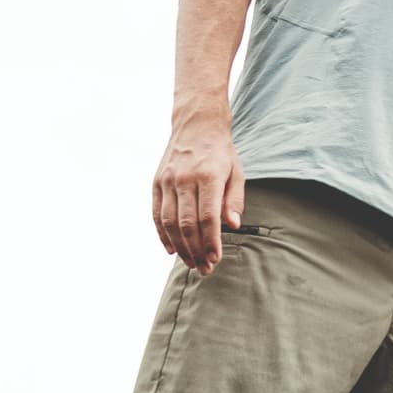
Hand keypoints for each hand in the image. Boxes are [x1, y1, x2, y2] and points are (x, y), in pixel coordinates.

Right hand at [153, 123, 244, 272]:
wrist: (196, 124)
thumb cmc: (220, 151)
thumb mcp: (236, 172)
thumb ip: (235, 200)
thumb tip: (233, 226)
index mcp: (208, 176)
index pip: (208, 217)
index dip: (211, 242)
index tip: (215, 259)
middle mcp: (185, 179)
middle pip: (188, 224)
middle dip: (196, 251)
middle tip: (204, 268)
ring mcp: (167, 181)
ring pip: (170, 222)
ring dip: (180, 247)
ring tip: (190, 263)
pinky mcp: (156, 182)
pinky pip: (156, 214)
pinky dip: (162, 234)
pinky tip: (171, 249)